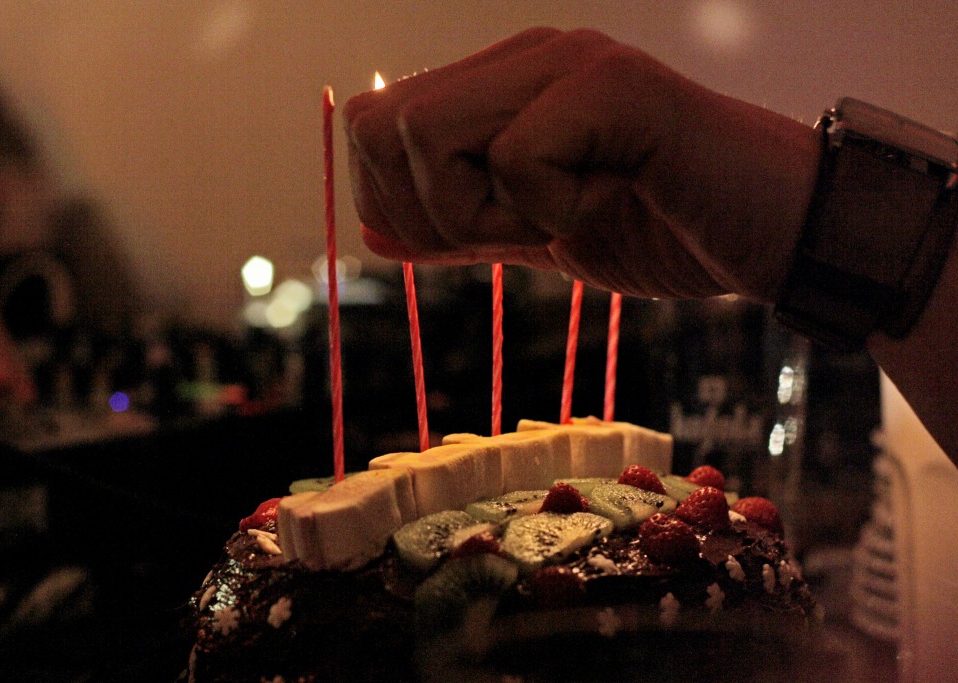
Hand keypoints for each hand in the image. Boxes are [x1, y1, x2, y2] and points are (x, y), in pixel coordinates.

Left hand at [344, 28, 820, 302]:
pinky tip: (610, 203)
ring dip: (482, 211)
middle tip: (514, 233)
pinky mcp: (611, 87)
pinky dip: (551, 211)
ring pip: (427, 135)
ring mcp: (566, 65)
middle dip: (428, 213)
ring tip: (563, 217)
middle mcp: (523, 60)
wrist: (773, 234)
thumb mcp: (537, 237)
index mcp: (500, 87)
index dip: (392, 201)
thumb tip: (373, 232)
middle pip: (379, 126)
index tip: (469, 238)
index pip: (371, 124)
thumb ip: (459, 228)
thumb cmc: (664, 229)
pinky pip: (517, 157)